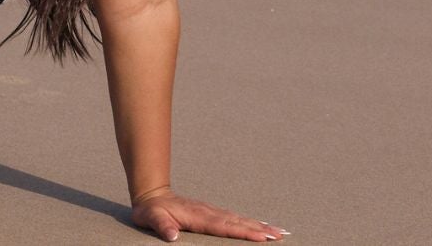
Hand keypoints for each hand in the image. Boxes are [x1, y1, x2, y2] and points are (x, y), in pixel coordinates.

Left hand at [131, 189, 286, 241]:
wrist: (152, 194)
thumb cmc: (150, 210)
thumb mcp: (150, 218)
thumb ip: (162, 226)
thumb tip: (172, 236)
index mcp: (198, 216)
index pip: (225, 226)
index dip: (243, 232)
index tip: (262, 237)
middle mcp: (209, 212)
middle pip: (239, 222)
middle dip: (260, 229)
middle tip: (281, 235)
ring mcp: (212, 211)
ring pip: (240, 219)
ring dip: (260, 226)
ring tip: (280, 232)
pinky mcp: (213, 213)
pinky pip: (236, 218)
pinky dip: (251, 222)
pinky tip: (261, 226)